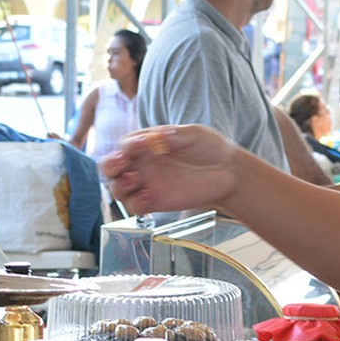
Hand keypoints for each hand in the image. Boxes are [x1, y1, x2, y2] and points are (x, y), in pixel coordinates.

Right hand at [101, 124, 243, 213]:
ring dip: (120, 185)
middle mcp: (143, 164)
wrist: (229, 172)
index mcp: (147, 144)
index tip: (144, 144)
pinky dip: (136, 202)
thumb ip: (173, 135)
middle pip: (111, 167)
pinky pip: (135, 206)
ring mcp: (147, 184)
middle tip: (122, 163)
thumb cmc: (211, 149)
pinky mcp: (155, 202)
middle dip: (110, 165)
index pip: (125, 144)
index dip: (128, 145)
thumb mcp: (193, 134)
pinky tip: (150, 195)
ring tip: (136, 180)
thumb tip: (156, 136)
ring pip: (118, 188)